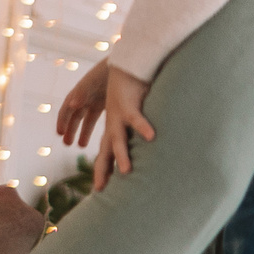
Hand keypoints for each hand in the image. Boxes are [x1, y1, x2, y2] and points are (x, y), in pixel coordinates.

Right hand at [57, 58, 110, 153]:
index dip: (62, 121)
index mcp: (79, 92)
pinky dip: (96, 127)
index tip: (58, 133)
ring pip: (85, 119)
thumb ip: (82, 93)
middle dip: (69, 129)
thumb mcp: (93, 82)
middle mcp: (84, 96)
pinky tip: (99, 138)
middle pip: (74, 116)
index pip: (66, 109)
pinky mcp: (106, 102)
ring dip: (82, 131)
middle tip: (66, 143)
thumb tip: (71, 105)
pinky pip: (97, 117)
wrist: (124, 62)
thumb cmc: (107, 70)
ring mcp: (95, 99)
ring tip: (80, 146)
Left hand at [89, 64, 154, 188]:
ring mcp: (118, 114)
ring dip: (121, 155)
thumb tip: (154, 144)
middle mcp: (112, 123)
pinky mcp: (127, 103)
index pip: (105, 152)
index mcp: (113, 127)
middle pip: (105, 151)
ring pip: (118, 138)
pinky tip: (151, 137)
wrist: (126, 64)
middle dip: (102, 170)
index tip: (99, 187)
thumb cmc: (135, 89)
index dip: (103, 169)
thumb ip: (141, 130)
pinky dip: (142, 127)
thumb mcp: (136, 114)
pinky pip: (136, 118)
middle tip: (99, 189)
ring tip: (126, 171)